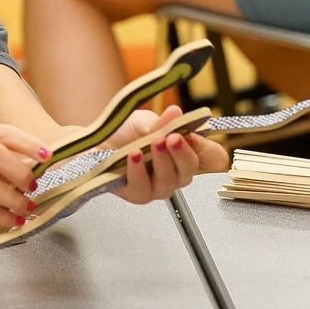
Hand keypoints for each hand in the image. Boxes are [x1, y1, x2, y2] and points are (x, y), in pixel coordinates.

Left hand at [107, 104, 228, 205]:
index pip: (213, 158)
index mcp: (186, 153)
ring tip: (153, 142)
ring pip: (170, 180)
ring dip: (162, 160)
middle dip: (183, 152)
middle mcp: (177, 173)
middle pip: (192, 169)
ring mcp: (159, 187)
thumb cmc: (125, 132)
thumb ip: (162, 122)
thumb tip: (177, 113)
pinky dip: (138, 170)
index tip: (194, 135)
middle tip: (174, 137)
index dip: (207, 148)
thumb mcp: (145, 121)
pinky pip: (143, 188)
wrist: (96, 143)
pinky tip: (133, 156)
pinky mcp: (138, 195)